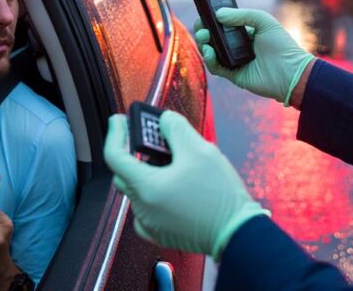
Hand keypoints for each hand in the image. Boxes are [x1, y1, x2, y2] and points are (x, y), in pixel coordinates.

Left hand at [103, 112, 267, 260]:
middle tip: (150, 137)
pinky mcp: (162, 233)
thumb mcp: (199, 149)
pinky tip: (172, 186)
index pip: (114, 156)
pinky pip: (147, 209)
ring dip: (147, 173)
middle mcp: (143, 208)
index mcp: (146, 187)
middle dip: (133, 152)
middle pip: (125, 173)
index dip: (115, 133)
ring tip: (171, 161)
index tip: (119, 119)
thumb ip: (176, 128)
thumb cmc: (219, 196)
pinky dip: (153, 194)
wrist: (237, 232)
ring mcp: (151, 224)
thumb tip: (164, 120)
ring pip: (138, 191)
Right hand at [194, 8, 314, 104]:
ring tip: (204, 37)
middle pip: (214, 36)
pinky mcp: (233, 74)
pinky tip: (209, 51)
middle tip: (201, 25)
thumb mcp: (263, 21)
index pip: (224, 23)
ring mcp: (235, 60)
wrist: (290, 72)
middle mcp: (238, 45)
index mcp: (246, 31)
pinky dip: (209, 59)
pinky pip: (216, 67)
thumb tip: (218, 14)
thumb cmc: (281, 45)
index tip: (204, 11)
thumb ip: (241, 15)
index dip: (213, 17)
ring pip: (212, 51)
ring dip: (204, 43)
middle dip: (204, 29)